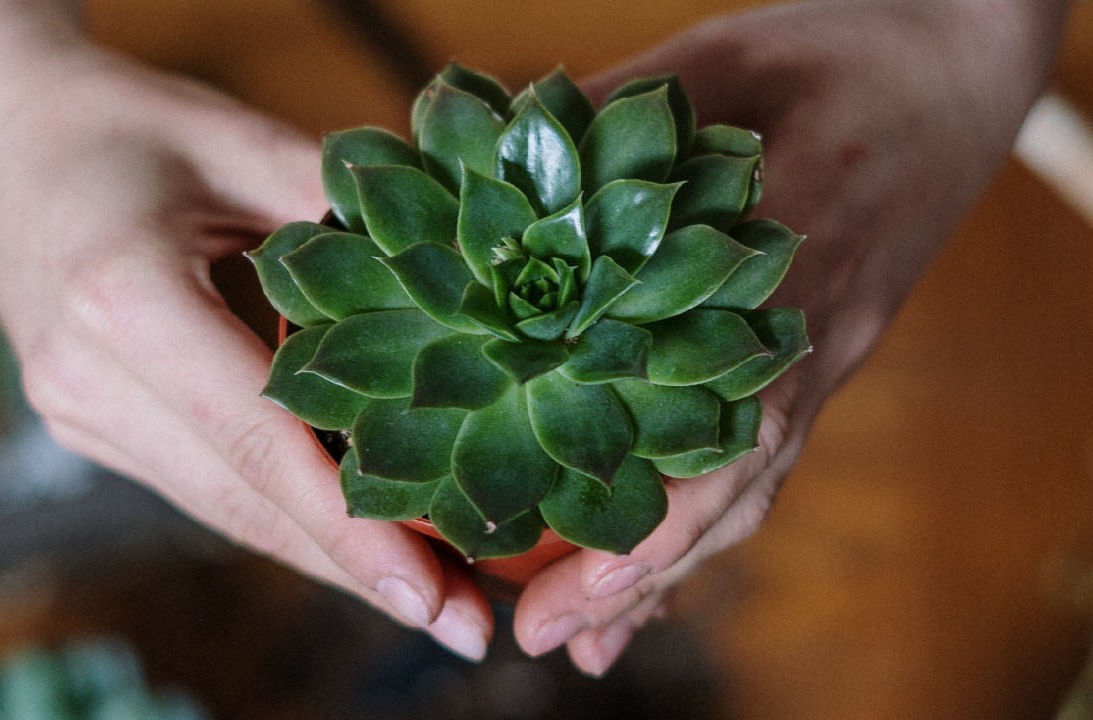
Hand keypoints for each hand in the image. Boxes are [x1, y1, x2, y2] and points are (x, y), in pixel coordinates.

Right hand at [0, 0, 493, 658]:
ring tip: (436, 595)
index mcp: (119, 298)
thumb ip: (342, 214)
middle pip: (244, 502)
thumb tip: (460, 291)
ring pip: (224, 508)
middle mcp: (85, 376)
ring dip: (325, 556)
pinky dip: (281, 512)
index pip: (256, 441)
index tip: (433, 595)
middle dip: (358, 569)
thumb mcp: (241, 138)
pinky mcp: (91, 421)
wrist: (1, 136)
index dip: (350, 529)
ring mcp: (78, 410)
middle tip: (467, 623)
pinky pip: (203, 481)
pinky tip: (357, 535)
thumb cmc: (125, 125)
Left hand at [512, 0, 1067, 673]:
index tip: (565, 580)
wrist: (953, 62)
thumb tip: (488, 184)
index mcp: (779, 268)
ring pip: (750, 487)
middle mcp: (806, 334)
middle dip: (638, 575)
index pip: (711, 424)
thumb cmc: (833, 46)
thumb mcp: (706, 68)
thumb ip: (606, 135)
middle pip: (728, 487)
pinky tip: (659, 564)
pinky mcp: (825, 348)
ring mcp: (824, 351)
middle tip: (539, 641)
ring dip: (672, 570)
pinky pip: (767, 452)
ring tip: (585, 639)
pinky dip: (708, 518)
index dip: (647, 517)